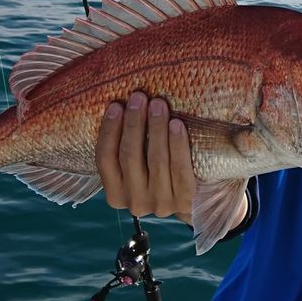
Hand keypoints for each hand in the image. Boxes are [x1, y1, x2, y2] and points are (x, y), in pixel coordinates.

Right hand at [96, 92, 195, 221]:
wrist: (196, 197)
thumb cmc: (160, 173)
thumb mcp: (138, 167)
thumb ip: (128, 146)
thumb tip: (119, 106)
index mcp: (115, 195)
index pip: (105, 159)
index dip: (109, 130)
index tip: (115, 105)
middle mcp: (135, 202)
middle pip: (129, 157)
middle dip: (133, 123)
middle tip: (139, 97)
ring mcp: (160, 203)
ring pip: (155, 160)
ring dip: (155, 128)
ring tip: (158, 104)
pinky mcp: (184, 201)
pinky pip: (180, 169)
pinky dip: (177, 145)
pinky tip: (176, 124)